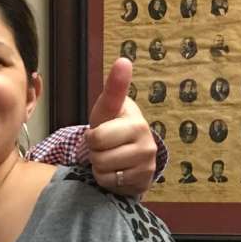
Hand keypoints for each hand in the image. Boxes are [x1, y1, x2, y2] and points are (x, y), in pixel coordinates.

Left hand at [84, 57, 156, 195]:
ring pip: (102, 165)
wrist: (127, 159)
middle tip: (102, 144)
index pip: (112, 109)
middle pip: (97, 144)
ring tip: (109, 157)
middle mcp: (145, 134)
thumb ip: (113, 89)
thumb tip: (123, 60)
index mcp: (133, 115)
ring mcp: (147, 157)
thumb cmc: (112, 128)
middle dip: (93, 147)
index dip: (105, 110)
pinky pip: (110, 180)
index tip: (122, 65)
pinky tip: (115, 170)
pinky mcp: (144, 177)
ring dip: (98, 164)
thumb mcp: (107, 109)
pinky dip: (106, 178)